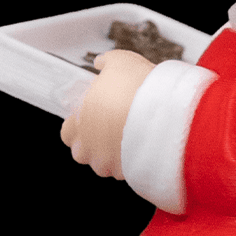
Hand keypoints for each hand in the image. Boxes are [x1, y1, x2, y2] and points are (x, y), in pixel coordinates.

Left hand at [60, 49, 154, 177]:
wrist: (168, 112)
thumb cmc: (140, 87)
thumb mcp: (120, 61)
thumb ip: (106, 63)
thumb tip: (101, 63)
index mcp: (80, 122)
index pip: (67, 132)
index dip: (78, 124)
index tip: (91, 115)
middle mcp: (89, 147)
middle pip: (82, 153)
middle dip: (93, 143)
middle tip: (110, 128)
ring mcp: (108, 164)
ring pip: (104, 164)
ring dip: (112, 154)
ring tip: (130, 137)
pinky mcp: (128, 174)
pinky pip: (125, 170)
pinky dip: (131, 161)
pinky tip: (143, 145)